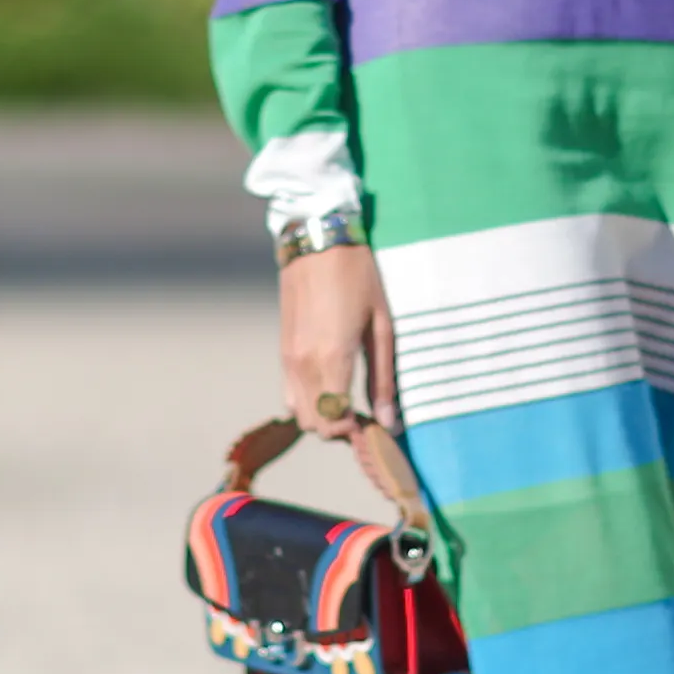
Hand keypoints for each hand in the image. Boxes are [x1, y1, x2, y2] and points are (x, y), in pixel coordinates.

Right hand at [279, 243, 393, 435]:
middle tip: (365, 412)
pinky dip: (308, 401)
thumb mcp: (382, 326)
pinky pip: (290, 394)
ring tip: (349, 399)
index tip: (377, 421)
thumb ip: (382, 379)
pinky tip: (330, 385)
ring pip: (299, 414)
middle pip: (316, 426)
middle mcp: (303, 366)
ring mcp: (288, 359)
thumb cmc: (359, 278)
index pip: (336, 422)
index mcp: (331, 360)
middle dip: (340, 427)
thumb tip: (390, 423)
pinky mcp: (282, 350)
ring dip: (323, 416)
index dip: (357, 431)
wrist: (317, 243)